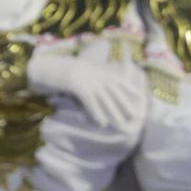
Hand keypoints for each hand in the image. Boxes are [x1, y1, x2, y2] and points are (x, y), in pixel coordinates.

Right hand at [27, 49, 144, 135]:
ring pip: (104, 99)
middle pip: (114, 92)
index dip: (130, 88)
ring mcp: (88, 81)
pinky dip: (96, 112)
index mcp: (99, 70)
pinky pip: (90, 102)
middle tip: (136, 115)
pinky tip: (102, 123)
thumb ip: (95, 75)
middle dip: (125, 104)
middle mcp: (97, 75)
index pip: (118, 80)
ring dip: (113, 113)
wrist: (49, 65)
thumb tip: (102, 85)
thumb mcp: (84, 69)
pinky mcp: (78, 86)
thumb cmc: (66, 70)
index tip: (140, 96)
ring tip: (121, 124)